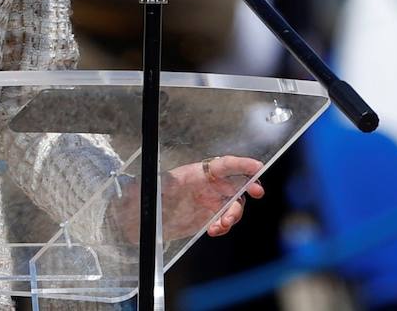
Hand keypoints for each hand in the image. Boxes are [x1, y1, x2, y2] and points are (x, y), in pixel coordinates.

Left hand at [114, 155, 264, 241]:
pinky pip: (224, 221)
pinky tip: (214, 230)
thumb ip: (164, 182)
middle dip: (249, 188)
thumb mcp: (154, 186)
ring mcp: (208, 202)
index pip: (223, 165)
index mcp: (196, 173)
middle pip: (235, 184)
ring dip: (234, 215)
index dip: (242, 164)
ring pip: (233, 205)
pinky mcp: (207, 218)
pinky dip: (224, 226)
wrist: (138, 220)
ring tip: (221, 225)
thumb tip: (170, 178)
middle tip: (256, 193)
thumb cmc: (145, 197)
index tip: (258, 167)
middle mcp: (206, 186)